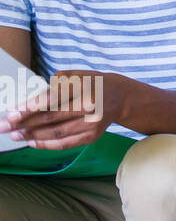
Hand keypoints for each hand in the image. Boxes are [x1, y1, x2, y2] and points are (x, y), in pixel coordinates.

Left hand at [0, 71, 116, 149]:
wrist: (119, 97)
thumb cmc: (91, 83)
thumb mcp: (75, 75)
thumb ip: (53, 85)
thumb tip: (28, 103)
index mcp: (84, 87)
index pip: (52, 99)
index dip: (30, 108)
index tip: (11, 114)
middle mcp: (90, 107)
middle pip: (51, 118)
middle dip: (24, 123)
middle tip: (4, 126)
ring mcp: (92, 124)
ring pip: (55, 133)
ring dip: (31, 135)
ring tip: (14, 135)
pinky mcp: (92, 136)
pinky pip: (65, 144)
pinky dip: (46, 144)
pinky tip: (31, 142)